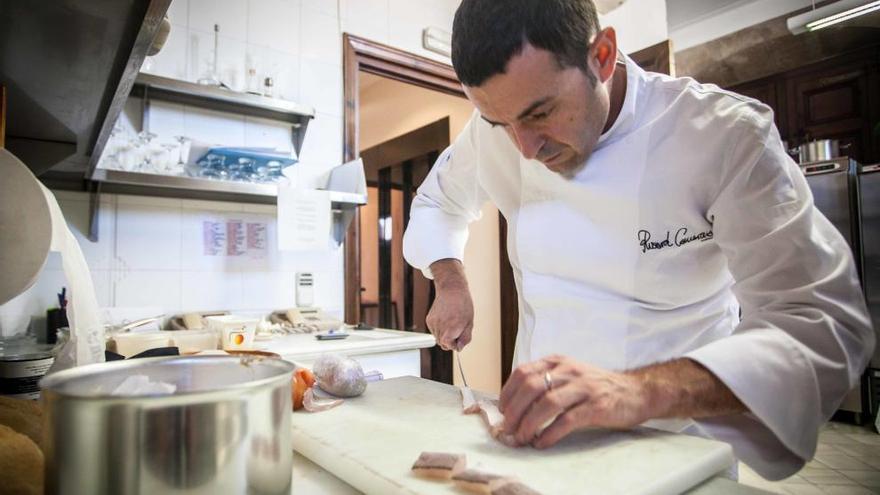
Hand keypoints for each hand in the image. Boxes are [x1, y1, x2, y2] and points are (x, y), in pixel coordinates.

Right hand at [426, 259, 473, 350]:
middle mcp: (440, 327)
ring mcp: (433, 324)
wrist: (452, 290)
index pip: (449, 346)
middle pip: (443, 344)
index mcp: (451, 330)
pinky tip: (445, 318)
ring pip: (438, 338)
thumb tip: (459, 348)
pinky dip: (440, 328)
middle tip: (457, 328)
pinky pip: (434, 331)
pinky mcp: (429, 320)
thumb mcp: (470, 323)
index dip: (455, 344)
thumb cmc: (463, 305)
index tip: (460, 337)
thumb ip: (465, 338)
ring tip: (451, 321)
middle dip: (450, 340)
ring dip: (444, 334)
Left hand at [498, 355, 650, 448]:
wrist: (636, 391)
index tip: (502, 410)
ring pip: (547, 403)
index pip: (523, 372)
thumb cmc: (597, 387)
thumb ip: (546, 382)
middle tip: (508, 428)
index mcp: (558, 361)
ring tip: (522, 438)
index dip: (507, 392)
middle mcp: (569, 371)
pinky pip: (567, 420)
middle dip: (514, 410)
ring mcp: (584, 387)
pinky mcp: (596, 406)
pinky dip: (550, 434)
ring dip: (529, 424)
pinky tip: (542, 442)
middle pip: (531, 387)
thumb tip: (515, 405)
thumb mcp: (569, 374)